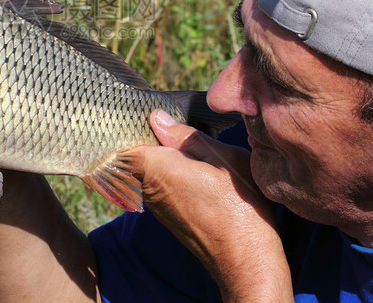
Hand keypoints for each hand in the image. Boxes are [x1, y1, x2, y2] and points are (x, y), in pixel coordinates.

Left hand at [127, 110, 292, 301]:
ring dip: (162, 156)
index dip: (138, 122)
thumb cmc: (239, 206)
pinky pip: (159, 185)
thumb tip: (158, 119)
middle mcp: (146, 187)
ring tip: (188, 145)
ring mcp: (155, 205)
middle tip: (174, 125)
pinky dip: (170, 174)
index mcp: (154, 166)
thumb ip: (187, 137)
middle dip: (150, 137)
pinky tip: (194, 171)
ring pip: (148, 169)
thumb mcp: (222, 157)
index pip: (127, 137)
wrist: (246, 259)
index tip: (154, 113)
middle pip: (136, 153)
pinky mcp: (167, 217)